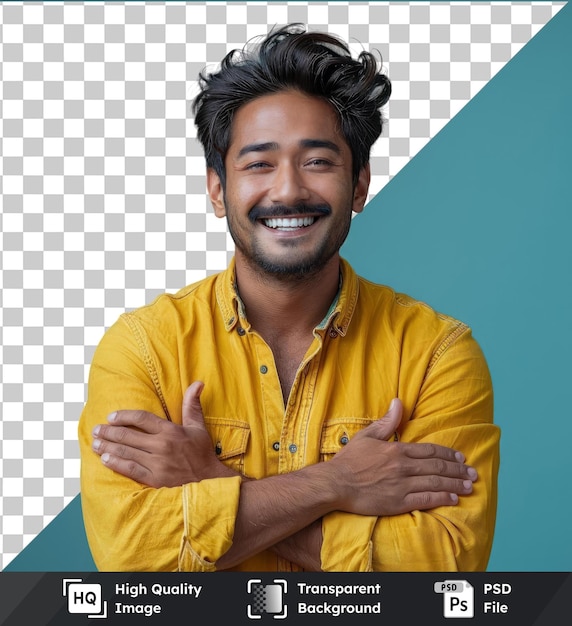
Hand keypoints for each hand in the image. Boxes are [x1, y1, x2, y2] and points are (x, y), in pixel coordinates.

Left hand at [91, 382, 236, 486]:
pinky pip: (130, 470)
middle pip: (129, 436)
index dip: (124, 416)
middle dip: (110, 432)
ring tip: (95, 443)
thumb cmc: (201, 452)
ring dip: (108, 446)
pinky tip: (105, 459)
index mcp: (171, 431)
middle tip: (96, 429)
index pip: (142, 419)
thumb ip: (192, 404)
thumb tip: (198, 383)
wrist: (209, 481)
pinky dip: (116, 463)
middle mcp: (162, 446)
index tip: (111, 416)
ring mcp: (157, 464)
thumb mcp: (198, 426)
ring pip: (126, 452)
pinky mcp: (155, 479)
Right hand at [329, 399, 477, 515]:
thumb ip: (387, 421)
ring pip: (435, 483)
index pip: (430, 451)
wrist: (335, 484)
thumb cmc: (349, 460)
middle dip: (457, 470)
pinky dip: (441, 498)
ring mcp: (402, 485)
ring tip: (468, 485)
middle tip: (472, 473)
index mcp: (397, 450)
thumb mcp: (367, 435)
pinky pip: (425, 500)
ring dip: (455, 484)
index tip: (461, 457)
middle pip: (437, 467)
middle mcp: (403, 467)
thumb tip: (398, 402)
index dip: (448, 454)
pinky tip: (453, 498)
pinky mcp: (398, 502)